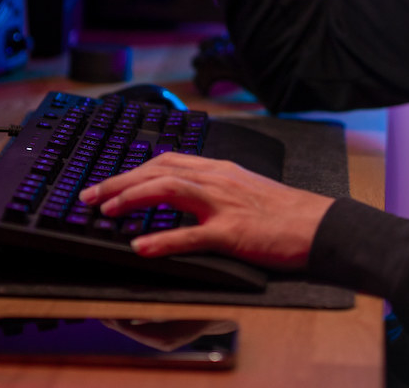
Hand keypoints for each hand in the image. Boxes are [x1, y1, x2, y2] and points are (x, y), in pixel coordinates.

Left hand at [79, 152, 333, 270]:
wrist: (319, 224)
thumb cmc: (284, 212)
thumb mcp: (244, 189)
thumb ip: (211, 189)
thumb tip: (177, 198)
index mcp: (219, 169)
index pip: (166, 161)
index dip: (132, 170)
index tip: (106, 182)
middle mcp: (217, 180)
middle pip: (159, 171)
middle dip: (119, 181)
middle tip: (89, 195)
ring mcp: (224, 205)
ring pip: (169, 191)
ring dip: (132, 198)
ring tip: (104, 210)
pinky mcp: (232, 232)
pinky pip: (191, 235)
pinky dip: (162, 240)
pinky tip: (140, 247)